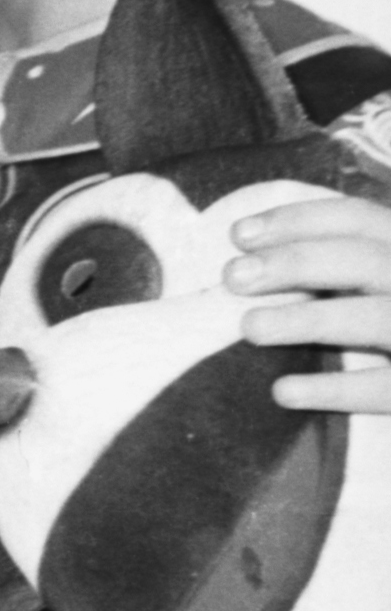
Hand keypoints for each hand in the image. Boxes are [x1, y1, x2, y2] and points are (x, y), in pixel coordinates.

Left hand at [232, 194, 390, 410]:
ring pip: (378, 319)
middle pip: (367, 260)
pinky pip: (384, 389)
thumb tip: (246, 264)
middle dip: (296, 262)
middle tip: (233, 276)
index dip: (299, 221)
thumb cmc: (379, 334)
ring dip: (309, 320)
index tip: (238, 235)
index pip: (360, 219)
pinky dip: (336, 388)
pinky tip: (283, 390)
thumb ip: (330, 271)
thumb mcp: (368, 285)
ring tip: (251, 327)